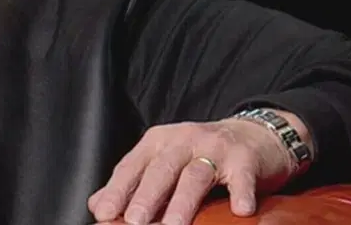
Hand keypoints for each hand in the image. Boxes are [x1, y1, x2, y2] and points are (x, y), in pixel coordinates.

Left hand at [88, 114, 305, 224]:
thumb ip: (134, 181)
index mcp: (158, 142)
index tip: (103, 213)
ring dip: (184, 202)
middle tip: (134, 221)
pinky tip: (239, 210)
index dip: (117, 190)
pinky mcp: (244, 158)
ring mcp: (215, 147)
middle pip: (161, 169)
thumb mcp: (164, 160)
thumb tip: (97, 205)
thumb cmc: (201, 153)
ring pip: (195, 175)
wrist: (253, 135)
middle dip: (146, 196)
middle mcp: (183, 140)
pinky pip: (241, 176)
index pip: (132, 166)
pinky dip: (240, 192)